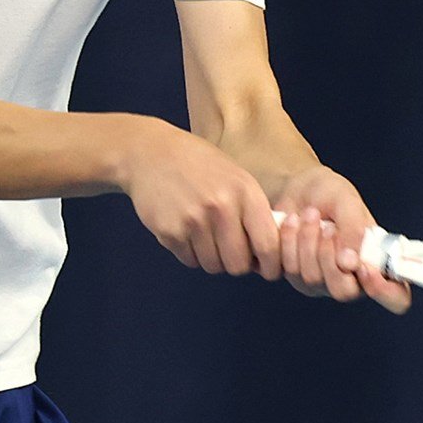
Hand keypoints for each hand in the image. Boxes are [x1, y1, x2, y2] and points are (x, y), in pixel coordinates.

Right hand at [122, 119, 281, 279]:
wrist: (152, 153)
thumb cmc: (200, 165)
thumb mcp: (237, 177)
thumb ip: (255, 212)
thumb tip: (269, 254)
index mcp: (245, 192)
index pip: (268, 246)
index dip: (270, 264)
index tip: (267, 269)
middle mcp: (221, 207)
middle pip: (238, 265)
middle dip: (236, 262)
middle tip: (229, 249)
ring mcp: (193, 221)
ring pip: (213, 266)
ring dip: (212, 257)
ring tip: (205, 233)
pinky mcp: (169, 232)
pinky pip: (189, 261)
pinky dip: (191, 252)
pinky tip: (186, 228)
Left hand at [273, 166, 411, 314]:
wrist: (298, 188)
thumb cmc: (331, 195)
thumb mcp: (348, 202)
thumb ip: (354, 230)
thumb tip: (350, 262)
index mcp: (378, 263)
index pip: (396, 297)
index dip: (384, 291)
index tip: (365, 267)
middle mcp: (353, 279)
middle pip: (343, 292)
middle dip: (330, 255)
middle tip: (328, 227)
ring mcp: (322, 282)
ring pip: (311, 278)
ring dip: (307, 240)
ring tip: (310, 214)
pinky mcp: (295, 277)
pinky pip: (287, 270)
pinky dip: (288, 241)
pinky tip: (292, 222)